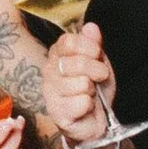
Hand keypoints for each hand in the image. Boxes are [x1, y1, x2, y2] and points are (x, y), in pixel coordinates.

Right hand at [40, 19, 118, 148]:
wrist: (94, 122)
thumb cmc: (94, 91)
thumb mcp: (99, 63)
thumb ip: (94, 44)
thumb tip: (90, 27)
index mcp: (57, 54)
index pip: (69, 41)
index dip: (89, 48)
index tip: (97, 56)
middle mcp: (48, 71)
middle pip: (77, 62)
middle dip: (96, 71)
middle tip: (97, 79)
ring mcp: (50, 92)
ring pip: (81, 83)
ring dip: (92, 90)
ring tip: (88, 94)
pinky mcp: (56, 112)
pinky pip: (82, 102)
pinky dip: (89, 105)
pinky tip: (83, 108)